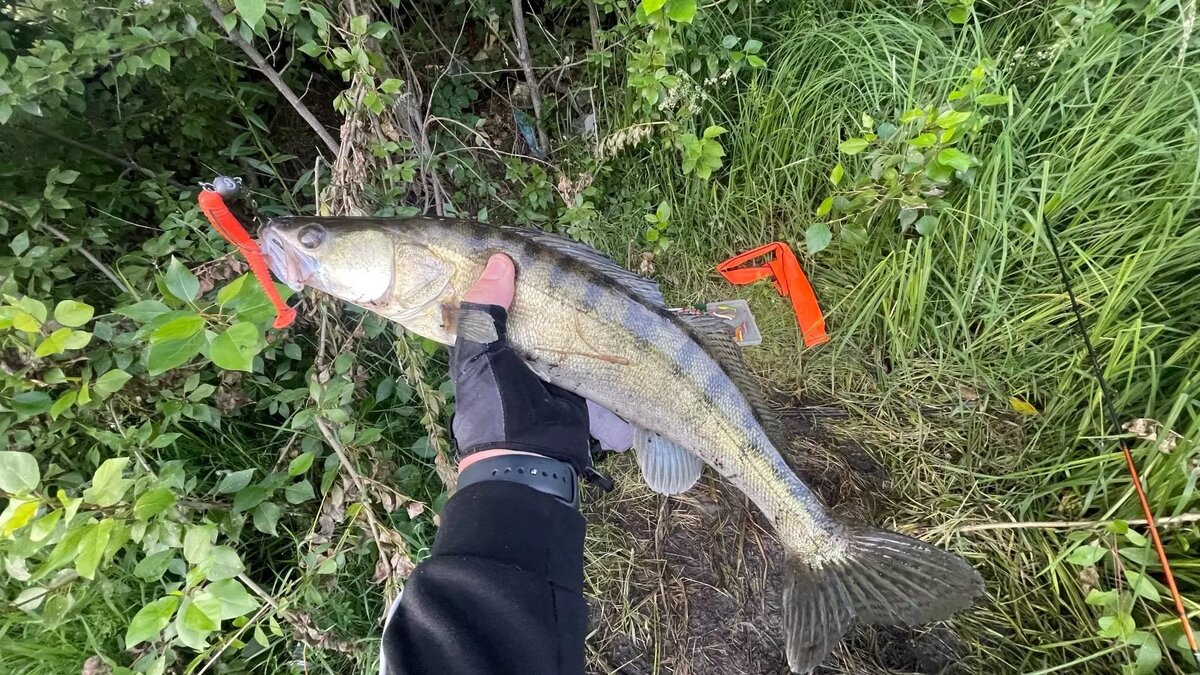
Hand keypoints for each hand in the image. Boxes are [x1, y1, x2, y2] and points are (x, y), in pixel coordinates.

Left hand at [451, 254, 591, 474]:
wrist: (531, 461)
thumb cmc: (494, 408)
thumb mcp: (479, 356)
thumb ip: (484, 311)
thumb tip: (499, 260)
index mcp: (484, 347)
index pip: (492, 304)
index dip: (504, 281)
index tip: (521, 250)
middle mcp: (516, 355)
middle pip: (536, 315)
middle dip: (553, 298)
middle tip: (571, 266)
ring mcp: (548, 370)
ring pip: (567, 336)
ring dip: (584, 325)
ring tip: (604, 293)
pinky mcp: (578, 385)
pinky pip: (592, 362)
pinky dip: (607, 356)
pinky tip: (621, 333)